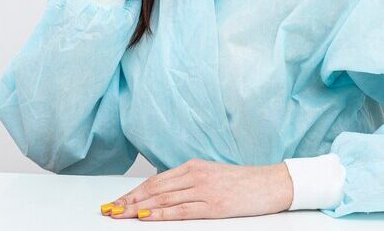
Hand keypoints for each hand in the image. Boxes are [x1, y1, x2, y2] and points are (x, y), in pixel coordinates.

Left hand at [102, 159, 293, 220]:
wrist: (273, 183)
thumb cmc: (243, 182)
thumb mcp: (210, 175)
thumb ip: (187, 182)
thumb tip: (161, 195)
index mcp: (191, 166)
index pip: (154, 181)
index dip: (133, 192)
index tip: (117, 201)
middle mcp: (194, 175)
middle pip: (153, 189)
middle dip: (129, 201)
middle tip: (110, 209)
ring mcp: (204, 190)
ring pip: (163, 199)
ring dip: (138, 208)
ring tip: (120, 214)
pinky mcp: (215, 205)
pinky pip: (182, 210)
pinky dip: (161, 214)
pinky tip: (146, 217)